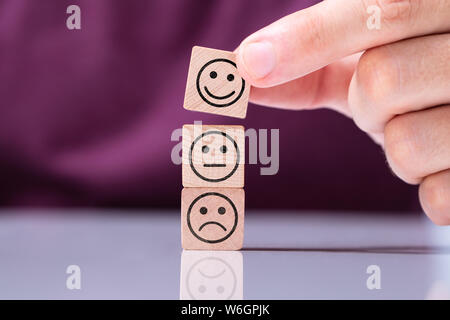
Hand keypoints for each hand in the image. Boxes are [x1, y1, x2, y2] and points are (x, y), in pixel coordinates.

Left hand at [236, 0, 449, 223]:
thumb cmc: (419, 73)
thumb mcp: (372, 53)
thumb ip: (313, 56)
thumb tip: (243, 70)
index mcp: (439, 6)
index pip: (380, 10)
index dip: (308, 39)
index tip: (249, 65)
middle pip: (381, 81)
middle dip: (366, 103)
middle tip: (389, 102)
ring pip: (405, 142)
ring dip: (397, 144)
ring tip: (424, 126)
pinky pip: (438, 195)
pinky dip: (427, 187)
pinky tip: (444, 164)